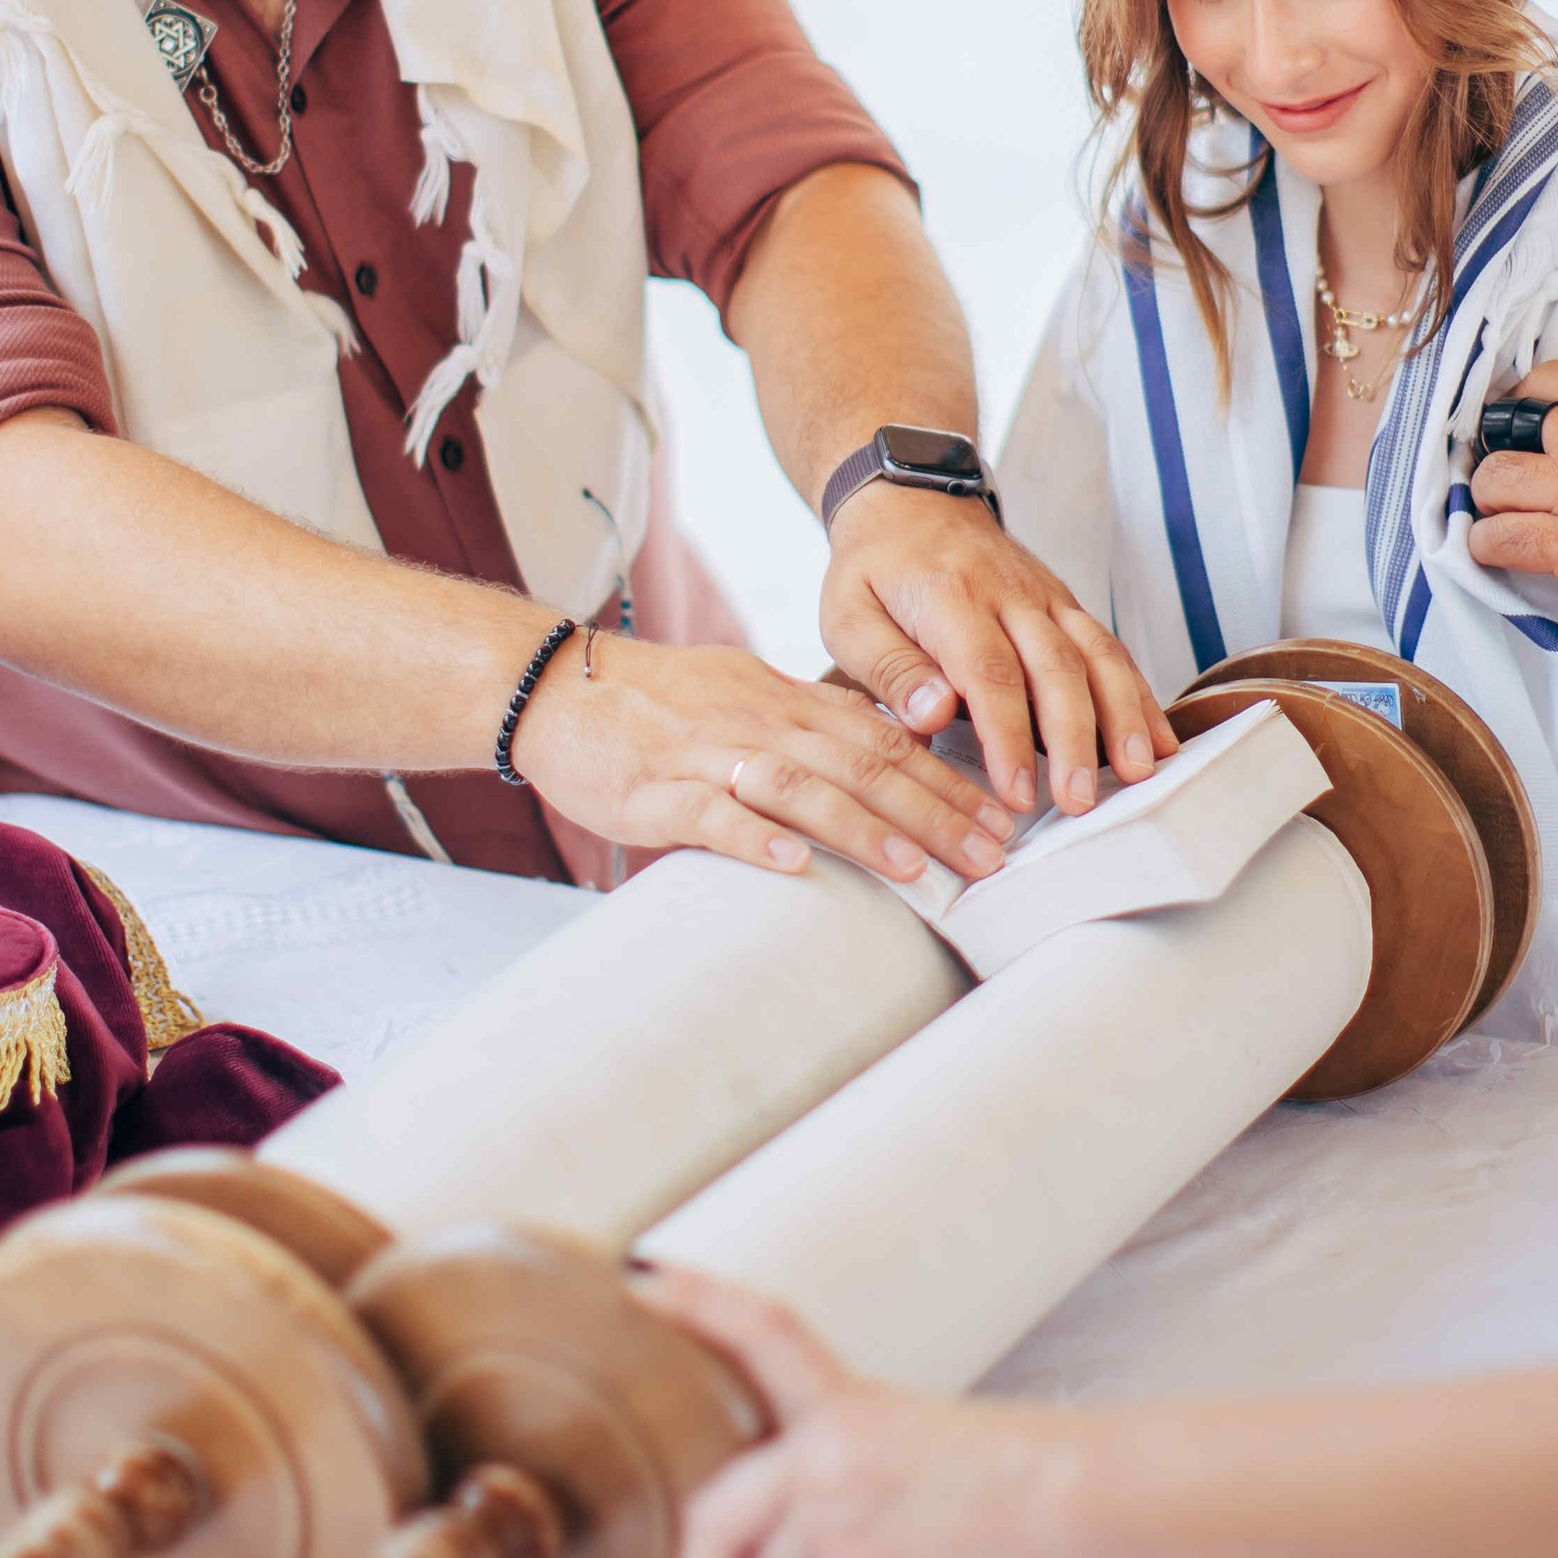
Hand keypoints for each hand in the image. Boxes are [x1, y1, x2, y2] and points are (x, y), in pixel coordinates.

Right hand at [511, 630, 1016, 891]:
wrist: (559, 687)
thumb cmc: (658, 703)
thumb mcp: (748, 697)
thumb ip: (811, 725)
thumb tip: (883, 753)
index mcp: (787, 702)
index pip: (885, 740)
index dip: (947, 781)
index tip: (998, 821)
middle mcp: (761, 722)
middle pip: (861, 764)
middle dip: (933, 813)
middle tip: (990, 857)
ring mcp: (709, 754)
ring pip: (800, 787)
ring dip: (863, 829)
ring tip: (917, 870)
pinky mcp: (657, 788)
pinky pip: (711, 812)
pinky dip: (755, 837)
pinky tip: (792, 865)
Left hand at [639, 1265, 1081, 1557]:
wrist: (1071, 1492)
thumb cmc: (1014, 1473)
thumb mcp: (915, 1440)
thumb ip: (847, 1471)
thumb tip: (804, 1544)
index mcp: (845, 1398)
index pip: (759, 1328)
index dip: (695, 1297)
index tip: (638, 1277)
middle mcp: (828, 1442)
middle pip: (717, 1511)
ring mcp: (841, 1504)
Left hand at [818, 486, 1175, 818]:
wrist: (909, 502)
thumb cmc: (873, 571)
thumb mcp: (848, 617)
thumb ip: (891, 669)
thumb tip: (932, 716)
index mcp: (949, 598)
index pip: (989, 672)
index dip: (1008, 737)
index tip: (1017, 793)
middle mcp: (1010, 595)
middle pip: (1056, 668)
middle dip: (1075, 739)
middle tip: (1082, 801)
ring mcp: (1046, 598)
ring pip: (1097, 654)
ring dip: (1123, 716)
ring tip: (1139, 773)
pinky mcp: (1066, 605)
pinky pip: (1111, 649)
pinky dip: (1139, 694)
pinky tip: (1158, 739)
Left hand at [1466, 359, 1557, 655]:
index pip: (1549, 378)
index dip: (1525, 407)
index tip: (1524, 431)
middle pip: (1508, 431)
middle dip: (1503, 459)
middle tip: (1513, 486)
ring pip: (1492, 481)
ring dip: (1490, 503)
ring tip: (1504, 519)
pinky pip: (1498, 538)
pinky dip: (1487, 546)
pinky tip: (1497, 552)